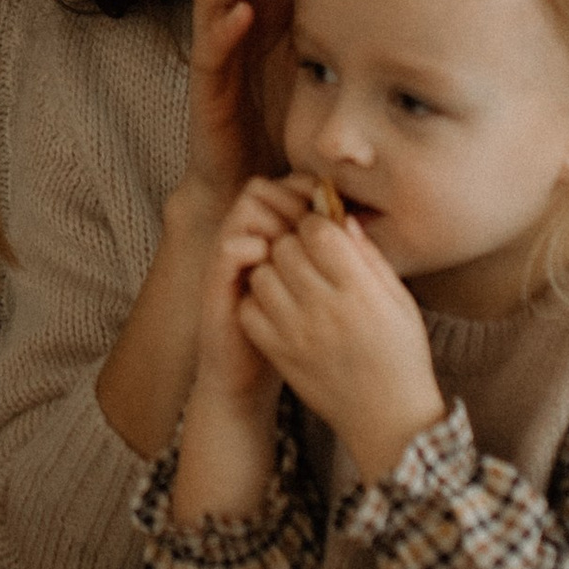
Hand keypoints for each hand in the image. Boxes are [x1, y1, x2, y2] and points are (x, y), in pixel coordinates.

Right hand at [181, 0, 329, 211]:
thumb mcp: (330, 61)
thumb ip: (351, 22)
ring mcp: (221, 49)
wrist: (250, 184)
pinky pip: (209, 48)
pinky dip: (226, 25)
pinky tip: (247, 10)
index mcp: (270, 7)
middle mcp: (242, 19)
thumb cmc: (293, 122)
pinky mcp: (208, 86)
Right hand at [197, 175, 317, 400]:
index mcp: (271, 236)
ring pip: (247, 207)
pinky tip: (280, 269)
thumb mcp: (321, 293)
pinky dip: (256, 247)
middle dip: (294, 198)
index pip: (286, 186)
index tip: (338, 209)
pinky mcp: (216, 282)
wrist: (248, 382)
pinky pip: (230, 246)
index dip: (310, 188)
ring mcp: (229, 258)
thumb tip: (353, 221)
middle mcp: (246, 239)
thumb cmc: (292, 338)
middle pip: (264, 187)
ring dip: (277, 219)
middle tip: (319, 226)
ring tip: (301, 246)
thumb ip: (333, 258)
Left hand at [237, 207, 441, 482]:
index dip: (317, 224)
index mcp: (360, 291)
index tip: (323, 234)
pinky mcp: (279, 354)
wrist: (388, 418)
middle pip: (285, 248)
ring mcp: (297, 333)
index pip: (318, 232)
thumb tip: (342, 218)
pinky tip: (279, 307)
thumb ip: (370, 257)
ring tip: (291, 282)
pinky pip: (249, 310)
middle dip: (293, 243)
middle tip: (306, 257)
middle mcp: (325, 309)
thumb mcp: (400, 301)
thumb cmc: (401, 355)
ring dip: (273, 270)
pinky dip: (258, 302)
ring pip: (261, 275)